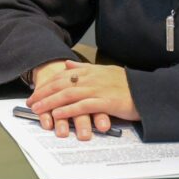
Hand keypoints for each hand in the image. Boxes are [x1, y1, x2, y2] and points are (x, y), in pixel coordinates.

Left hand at [25, 60, 139, 139]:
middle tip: (30, 102)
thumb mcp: (104, 71)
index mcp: (90, 71)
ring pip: (68, 95)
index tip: (35, 92)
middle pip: (62, 84)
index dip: (47, 84)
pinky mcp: (106, 101)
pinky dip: (68, 110)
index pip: (63, 76)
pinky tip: (58, 114)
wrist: (148, 92)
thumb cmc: (127, 84)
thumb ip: (85, 68)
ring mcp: (98, 89)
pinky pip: (83, 106)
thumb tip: (68, 63)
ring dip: (50, 102)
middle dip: (43, 93)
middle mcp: (91, 78)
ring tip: (38, 109)